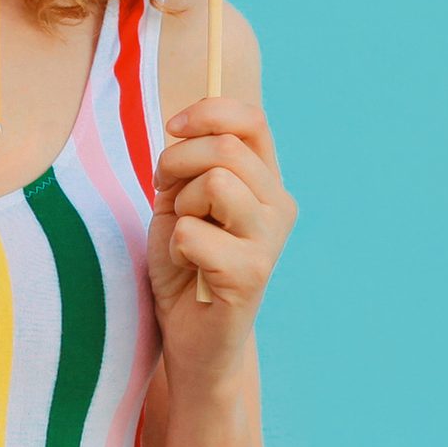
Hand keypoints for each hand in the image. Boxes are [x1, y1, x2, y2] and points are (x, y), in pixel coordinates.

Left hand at [146, 95, 295, 386]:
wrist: (191, 334)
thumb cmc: (185, 261)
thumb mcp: (182, 198)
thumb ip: (191, 161)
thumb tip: (185, 123)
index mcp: (266, 182)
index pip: (252, 121)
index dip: (208, 112)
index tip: (173, 127)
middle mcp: (279, 207)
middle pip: (226, 148)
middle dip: (177, 162)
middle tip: (167, 194)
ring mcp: (270, 241)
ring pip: (215, 183)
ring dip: (181, 206)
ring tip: (184, 236)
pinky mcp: (252, 275)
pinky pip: (193, 233)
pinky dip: (175, 247)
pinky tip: (188, 268)